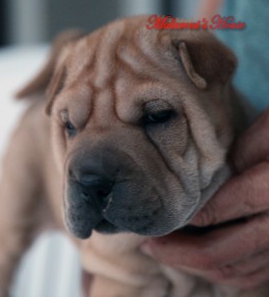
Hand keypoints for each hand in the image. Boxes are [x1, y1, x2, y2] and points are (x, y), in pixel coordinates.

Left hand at [141, 108, 268, 288]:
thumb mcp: (267, 132)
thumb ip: (235, 161)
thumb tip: (203, 190)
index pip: (216, 213)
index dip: (181, 219)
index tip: (156, 218)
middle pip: (221, 252)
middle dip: (177, 253)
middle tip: (148, 245)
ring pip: (236, 270)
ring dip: (195, 266)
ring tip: (166, 254)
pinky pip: (252, 272)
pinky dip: (222, 270)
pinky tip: (200, 261)